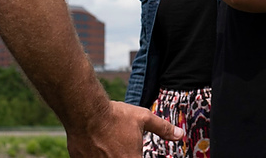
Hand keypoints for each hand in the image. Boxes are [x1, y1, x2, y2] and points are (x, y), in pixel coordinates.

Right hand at [67, 100, 182, 157]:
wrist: (86, 112)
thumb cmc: (115, 115)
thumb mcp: (143, 118)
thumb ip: (162, 129)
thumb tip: (180, 134)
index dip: (137, 155)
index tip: (135, 151)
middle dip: (125, 154)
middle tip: (121, 146)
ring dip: (111, 154)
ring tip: (110, 144)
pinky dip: (97, 154)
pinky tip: (98, 146)